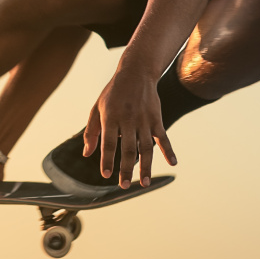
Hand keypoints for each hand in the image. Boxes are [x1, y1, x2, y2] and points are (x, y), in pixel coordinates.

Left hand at [84, 71, 176, 187]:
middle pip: (127, 149)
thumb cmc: (113, 93)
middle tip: (123, 186)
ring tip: (143, 183)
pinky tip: (172, 163)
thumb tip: (87, 154)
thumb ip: (91, 132)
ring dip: (145, 166)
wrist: (136, 72)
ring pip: (145, 147)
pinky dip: (169, 150)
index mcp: (110, 116)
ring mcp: (144, 119)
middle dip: (125, 169)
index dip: (107, 159)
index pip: (108, 142)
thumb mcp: (97, 108)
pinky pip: (163, 137)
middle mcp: (128, 119)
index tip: (106, 175)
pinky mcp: (156, 118)